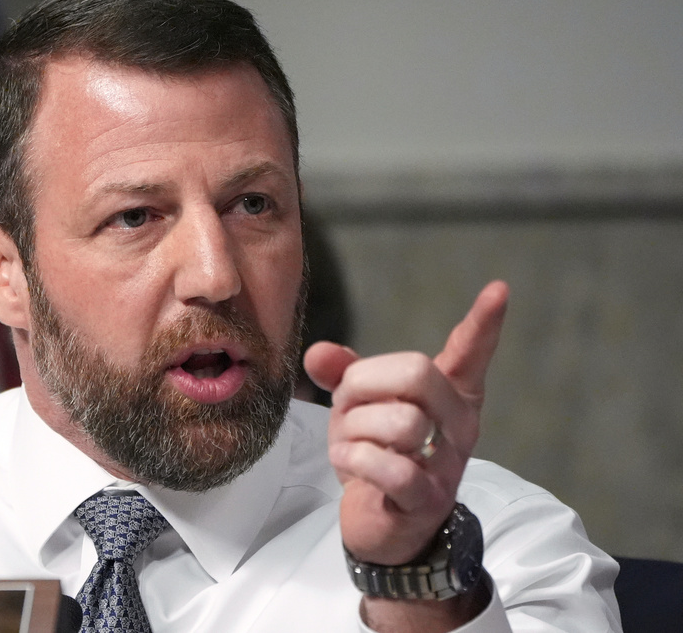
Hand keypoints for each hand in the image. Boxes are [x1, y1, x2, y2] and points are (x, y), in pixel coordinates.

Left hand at [303, 281, 508, 565]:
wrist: (384, 527)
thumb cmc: (377, 456)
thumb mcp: (357, 408)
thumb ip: (343, 375)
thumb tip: (318, 353)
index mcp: (447, 396)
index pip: (470, 354)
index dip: (483, 323)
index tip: (499, 288)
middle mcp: (457, 425)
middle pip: (419, 374)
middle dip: (365, 382)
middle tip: (347, 405)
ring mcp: (447, 464)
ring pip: (401, 421)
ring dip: (354, 429)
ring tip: (349, 443)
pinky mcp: (427, 499)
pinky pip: (393, 469)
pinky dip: (357, 460)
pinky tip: (349, 464)